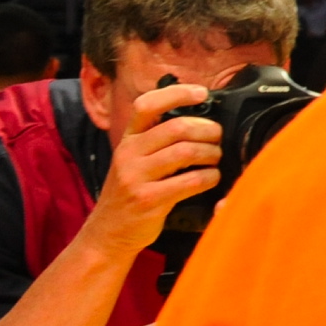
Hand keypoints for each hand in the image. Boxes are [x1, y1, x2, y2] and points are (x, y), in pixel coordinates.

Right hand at [86, 81, 222, 255]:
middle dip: (208, 130)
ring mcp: (136, 177)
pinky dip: (210, 177)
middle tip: (217, 138)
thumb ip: (157, 140)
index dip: (176, 93)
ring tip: (215, 159)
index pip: (147, 104)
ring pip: (186, 151)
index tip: (202, 93)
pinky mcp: (148, 199)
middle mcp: (128, 154)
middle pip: (177, 127)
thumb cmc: (132, 193)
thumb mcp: (135, 161)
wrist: (108, 233)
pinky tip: (211, 179)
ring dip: (211, 153)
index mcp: (127, 140)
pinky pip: (191, 180)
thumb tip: (199, 119)